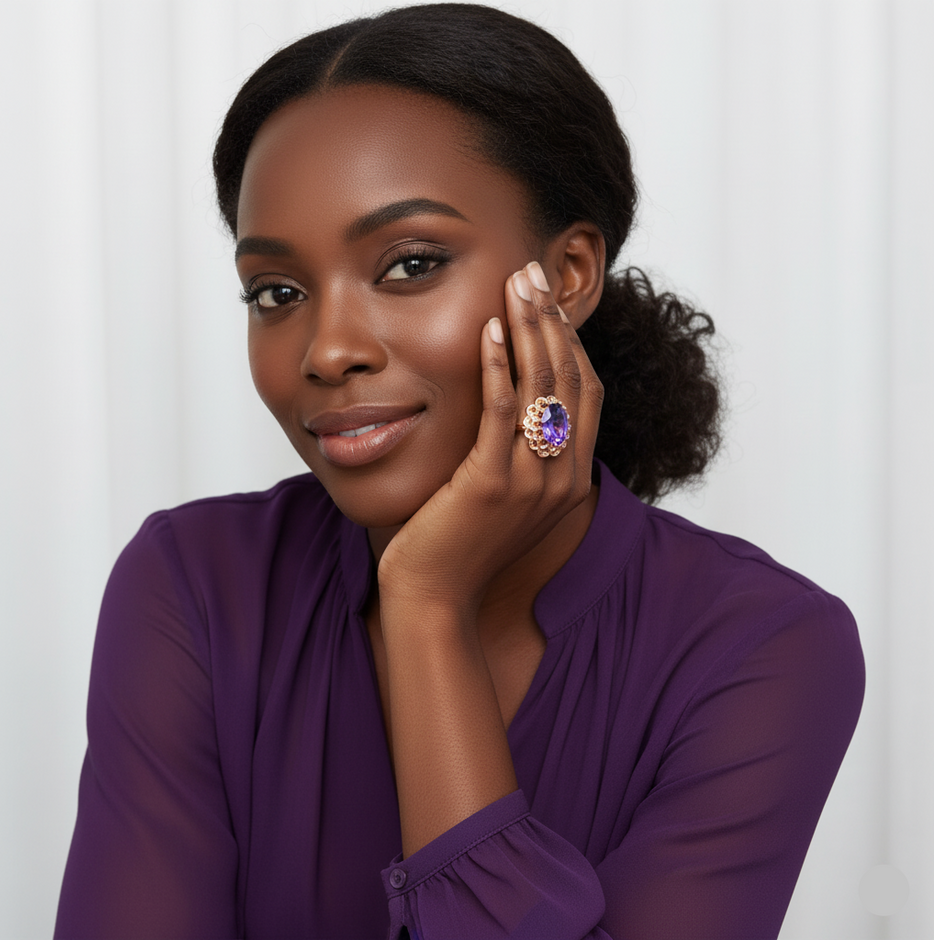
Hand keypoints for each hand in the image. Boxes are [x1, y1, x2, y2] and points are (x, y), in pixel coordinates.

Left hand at [377, 260, 604, 621]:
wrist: (436, 596)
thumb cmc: (461, 541)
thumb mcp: (506, 494)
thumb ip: (520, 451)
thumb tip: (512, 402)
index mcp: (572, 478)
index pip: (585, 392)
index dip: (571, 341)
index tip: (548, 301)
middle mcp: (563, 478)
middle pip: (570, 379)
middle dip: (553, 320)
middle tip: (534, 273)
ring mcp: (532, 482)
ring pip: (542, 387)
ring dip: (531, 329)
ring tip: (517, 284)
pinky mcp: (492, 484)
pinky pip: (501, 411)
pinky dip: (498, 366)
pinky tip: (489, 330)